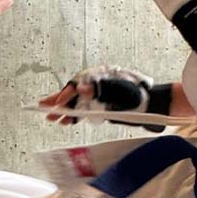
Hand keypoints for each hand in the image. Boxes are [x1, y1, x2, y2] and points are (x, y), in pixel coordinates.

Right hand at [39, 65, 171, 129]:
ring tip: (49, 115)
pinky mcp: (100, 105)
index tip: (61, 101)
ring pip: (76, 101)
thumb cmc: (139, 96)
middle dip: (59, 99)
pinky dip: (73, 115)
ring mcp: (98, 95)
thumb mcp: (122, 92)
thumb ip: (101, 90)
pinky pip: (83, 110)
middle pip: (74, 91)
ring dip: (63, 109)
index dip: (69, 93)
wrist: (152, 105)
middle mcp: (97, 84)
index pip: (80, 83)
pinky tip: (64, 121)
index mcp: (101, 76)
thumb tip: (82, 89)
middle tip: (43, 106)